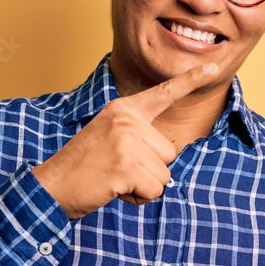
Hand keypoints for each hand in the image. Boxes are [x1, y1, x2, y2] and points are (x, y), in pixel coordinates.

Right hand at [31, 63, 219, 219]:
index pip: (162, 93)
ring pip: (164, 174)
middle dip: (149, 170)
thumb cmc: (83, 167)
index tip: (212, 67)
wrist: (52, 185)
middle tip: (116, 169)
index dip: (189, 81)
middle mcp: (126, 120)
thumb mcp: (110, 137)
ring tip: (114, 179)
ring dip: (143, 186)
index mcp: (123, 109)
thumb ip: (138, 136)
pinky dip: (138, 198)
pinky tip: (115, 190)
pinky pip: (154, 190)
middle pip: (169, 151)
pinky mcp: (126, 166)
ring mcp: (126, 141)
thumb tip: (168, 153)